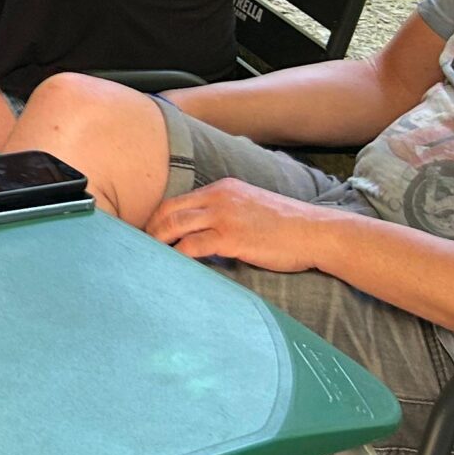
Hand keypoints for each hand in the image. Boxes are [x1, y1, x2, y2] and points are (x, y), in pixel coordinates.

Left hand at [146, 180, 328, 273]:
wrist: (316, 232)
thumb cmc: (287, 225)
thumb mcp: (251, 205)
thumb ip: (226, 211)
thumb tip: (204, 231)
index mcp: (222, 188)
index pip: (177, 200)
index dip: (157, 217)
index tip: (146, 232)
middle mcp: (218, 197)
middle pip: (168, 210)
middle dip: (149, 229)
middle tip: (137, 247)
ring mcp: (223, 216)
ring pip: (174, 226)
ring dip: (157, 243)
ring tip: (146, 258)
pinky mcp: (231, 237)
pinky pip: (192, 246)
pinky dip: (176, 255)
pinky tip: (169, 266)